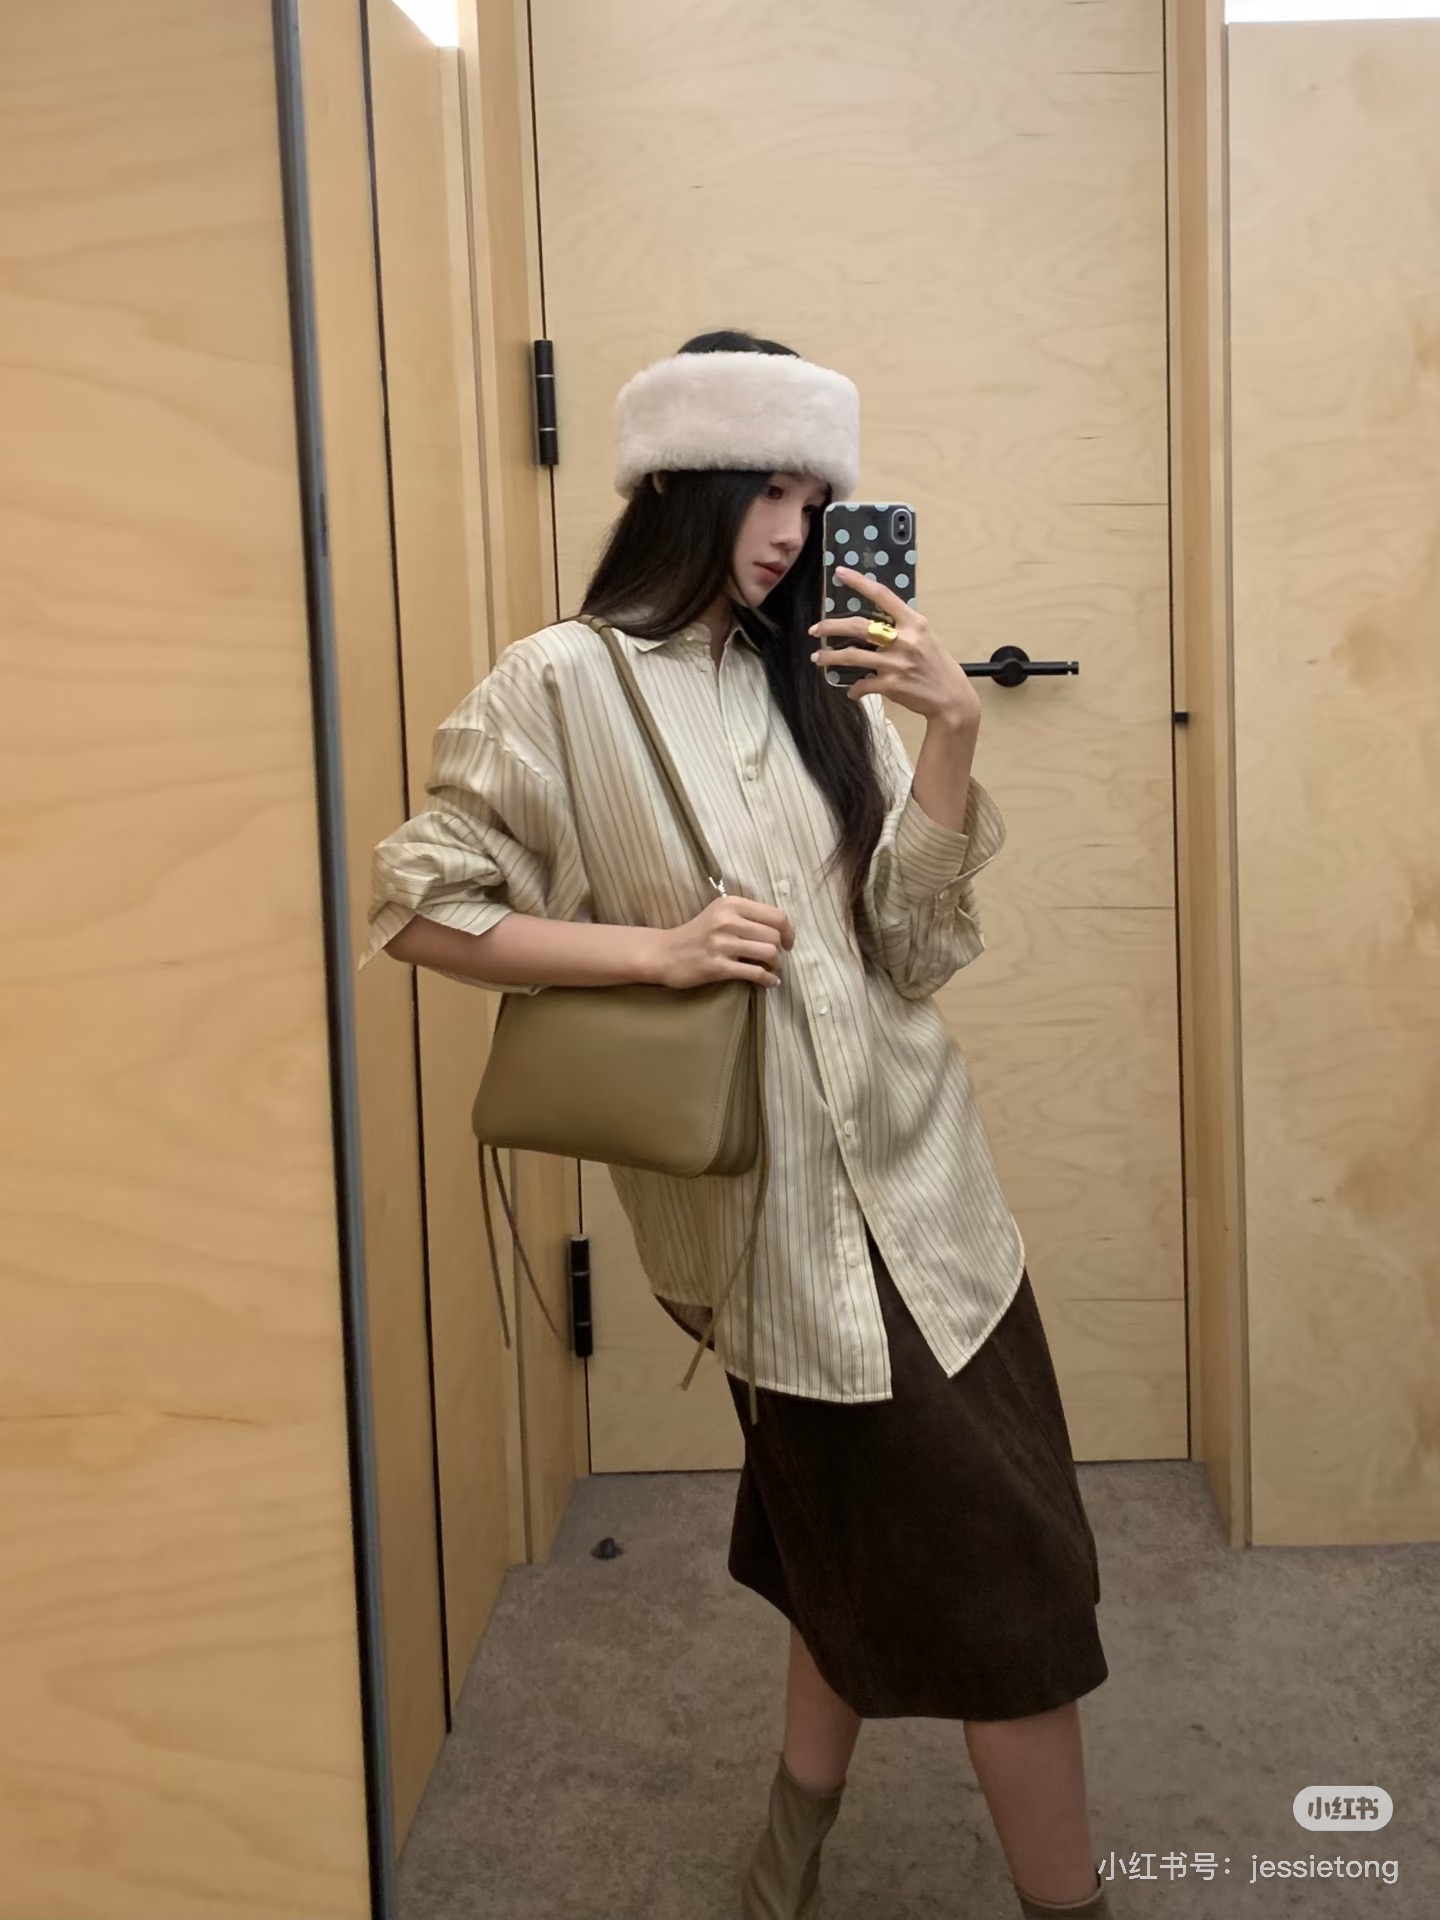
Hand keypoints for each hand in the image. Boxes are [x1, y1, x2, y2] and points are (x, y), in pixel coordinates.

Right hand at [654, 894, 796, 989]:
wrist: (665, 953)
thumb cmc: (696, 934)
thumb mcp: (719, 913)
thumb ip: (746, 915)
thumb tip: (780, 929)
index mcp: (731, 904)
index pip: (775, 915)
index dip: (788, 931)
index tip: (787, 942)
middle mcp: (727, 920)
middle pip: (774, 935)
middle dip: (782, 950)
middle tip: (777, 958)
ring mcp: (722, 944)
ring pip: (769, 953)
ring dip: (777, 965)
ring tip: (773, 969)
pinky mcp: (718, 967)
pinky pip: (755, 973)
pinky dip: (768, 980)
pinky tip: (769, 983)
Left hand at [809, 569, 981, 731]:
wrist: (951, 697)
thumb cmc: (936, 664)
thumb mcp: (924, 636)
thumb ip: (902, 626)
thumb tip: (874, 621)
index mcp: (913, 622)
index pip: (882, 595)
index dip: (859, 582)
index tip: (840, 572)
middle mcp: (904, 639)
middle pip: (858, 626)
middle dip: (831, 627)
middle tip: (816, 629)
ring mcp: (896, 663)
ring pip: (852, 656)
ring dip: (830, 657)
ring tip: (818, 657)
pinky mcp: (891, 685)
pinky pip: (863, 684)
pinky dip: (854, 688)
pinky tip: (851, 689)